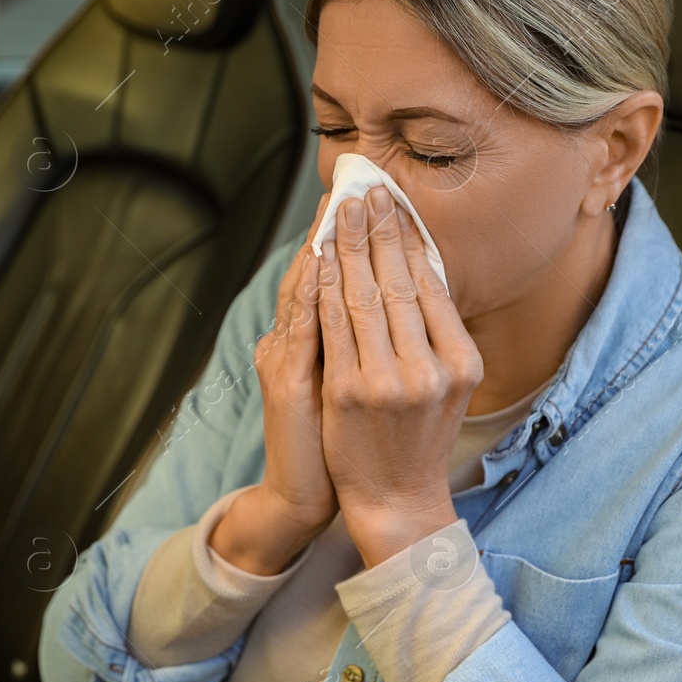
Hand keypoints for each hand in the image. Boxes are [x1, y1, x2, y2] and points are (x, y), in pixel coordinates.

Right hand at [210, 194, 337, 575]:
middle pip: (313, 272)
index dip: (344, 236)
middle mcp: (289, 344)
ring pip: (303, 292)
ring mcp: (284, 361)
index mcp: (306, 342)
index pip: (326, 276)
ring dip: (324, 248)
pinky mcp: (286, 384)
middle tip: (355, 183)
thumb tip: (397, 294)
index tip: (366, 196)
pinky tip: (322, 264)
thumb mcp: (351, 382)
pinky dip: (309, 293)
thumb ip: (358, 339)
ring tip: (341, 209)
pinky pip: (300, 328)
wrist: (325, 498)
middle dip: (338, 228)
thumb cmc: (346, 444)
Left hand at [317, 186, 482, 567]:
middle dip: (378, 229)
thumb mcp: (450, 384)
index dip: (409, 237)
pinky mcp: (346, 392)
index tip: (394, 201)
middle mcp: (428, 368)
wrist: (397, 501)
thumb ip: (440, 330)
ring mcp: (386, 381)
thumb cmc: (420, 438)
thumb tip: (423, 265)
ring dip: (348, 246)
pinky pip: (333, 325)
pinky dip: (325, 285)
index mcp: (460, 361)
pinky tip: (319, 256)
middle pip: (398, 281)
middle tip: (366, 188)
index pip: (430, 283)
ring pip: (364, 296)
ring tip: (339, 210)